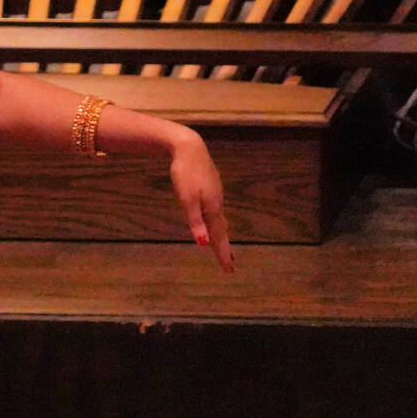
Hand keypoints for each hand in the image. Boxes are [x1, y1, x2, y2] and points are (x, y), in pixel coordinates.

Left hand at [169, 130, 233, 271]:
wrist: (189, 147)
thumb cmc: (185, 172)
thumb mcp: (187, 199)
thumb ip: (195, 221)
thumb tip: (203, 244)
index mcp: (212, 208)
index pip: (218, 237)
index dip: (223, 254)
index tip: (229, 270)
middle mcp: (217, 202)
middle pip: (221, 230)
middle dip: (225, 248)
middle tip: (231, 264)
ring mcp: (215, 194)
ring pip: (219, 219)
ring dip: (222, 234)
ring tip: (224, 245)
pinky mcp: (210, 186)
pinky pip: (216, 209)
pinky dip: (217, 221)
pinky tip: (215, 219)